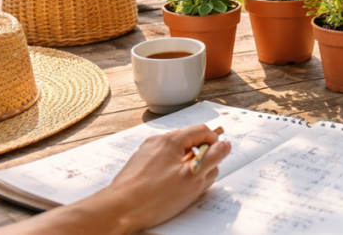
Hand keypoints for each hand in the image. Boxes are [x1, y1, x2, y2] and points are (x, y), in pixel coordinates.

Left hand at [98, 125, 231, 233]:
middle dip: (199, 162)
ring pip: (176, 156)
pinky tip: (165, 191)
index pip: (203, 131)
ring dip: (184, 170)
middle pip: (190, 144)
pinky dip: (170, 175)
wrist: (118, 210)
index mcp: (172, 140)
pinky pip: (163, 165)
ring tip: (180, 190)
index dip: (214, 145)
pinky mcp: (139, 166)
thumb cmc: (154, 196)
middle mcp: (158, 142)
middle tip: (197, 182)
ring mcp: (147, 153)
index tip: (215, 161)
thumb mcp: (192, 178)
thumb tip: (225, 145)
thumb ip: (212, 159)